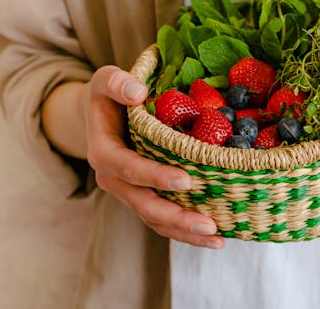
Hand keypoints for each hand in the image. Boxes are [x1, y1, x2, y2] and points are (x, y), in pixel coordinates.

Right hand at [84, 66, 223, 248]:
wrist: (102, 116)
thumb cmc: (110, 95)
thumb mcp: (105, 80)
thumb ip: (117, 83)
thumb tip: (138, 92)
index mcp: (104, 152)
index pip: (129, 169)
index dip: (155, 177)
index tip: (186, 180)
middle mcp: (113, 180)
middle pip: (145, 205)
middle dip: (176, 218)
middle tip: (209, 224)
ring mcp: (129, 193)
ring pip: (155, 220)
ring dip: (185, 232)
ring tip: (217, 239)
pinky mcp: (143, 198)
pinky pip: (163, 220)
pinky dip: (185, 230)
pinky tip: (213, 236)